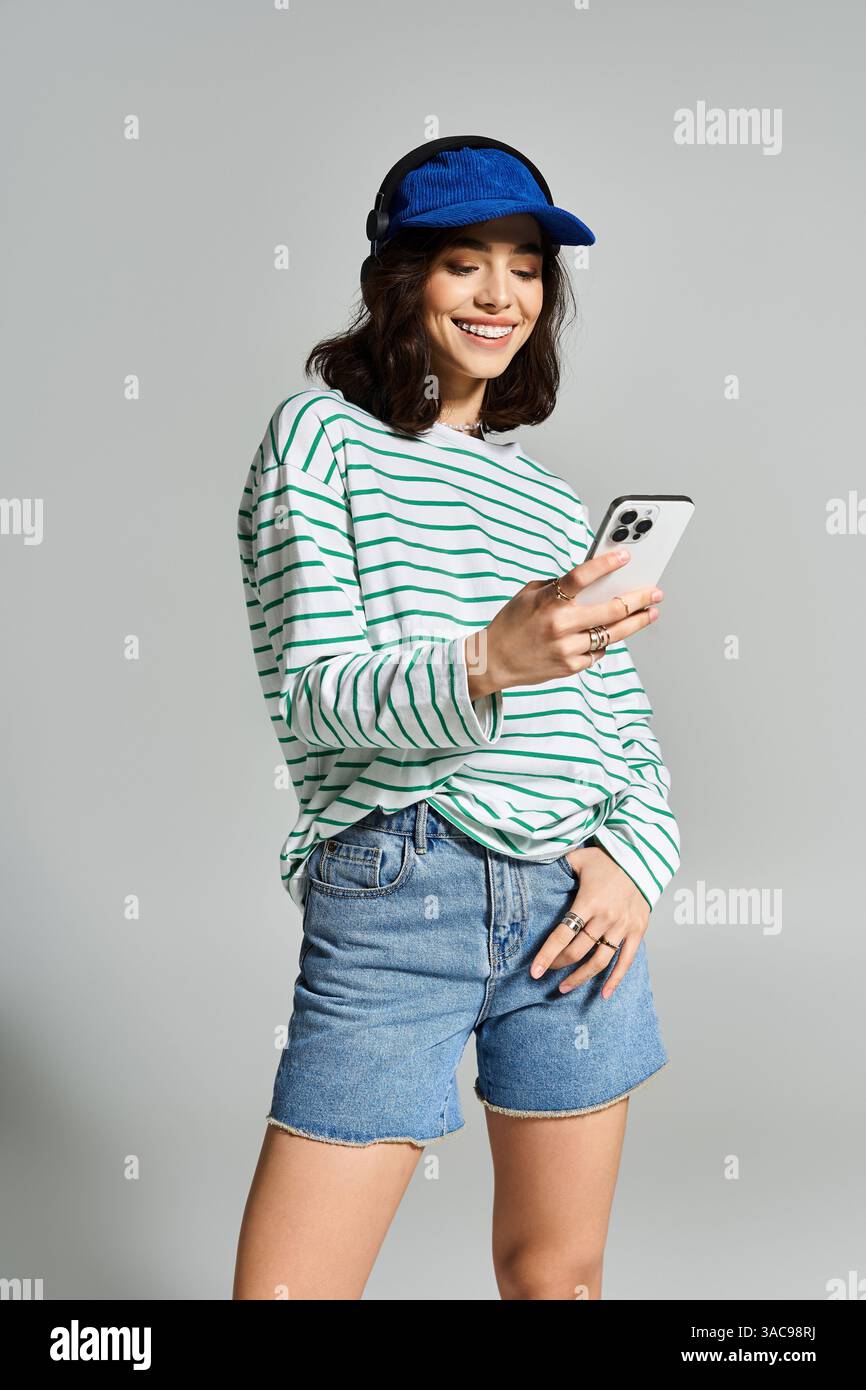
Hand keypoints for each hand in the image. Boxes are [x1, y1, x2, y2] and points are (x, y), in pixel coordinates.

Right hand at [466, 548, 663, 699]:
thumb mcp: (528, 594)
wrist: (493, 661)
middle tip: (654, 592)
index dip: (607, 564)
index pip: (582, 576)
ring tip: (650, 613)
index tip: (626, 556)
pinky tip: (613, 634)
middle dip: (638, 599)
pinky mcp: (570, 666)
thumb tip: (591, 579)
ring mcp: (567, 648)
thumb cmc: (511, 623)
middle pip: (611, 610)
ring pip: (613, 634)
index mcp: (547, 601)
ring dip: (635, 622)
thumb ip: (557, 586)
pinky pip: (598, 651)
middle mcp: (560, 625)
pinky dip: (605, 641)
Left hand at [529, 845, 650, 997]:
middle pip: (578, 951)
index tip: (534, 971)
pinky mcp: (637, 931)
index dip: (547, 954)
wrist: (641, 857)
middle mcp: (606, 917)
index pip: (563, 934)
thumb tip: (533, 865)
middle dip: (558, 965)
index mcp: (589, 901)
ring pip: (599, 961)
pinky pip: (626, 961)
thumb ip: (558, 866)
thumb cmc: (606, 859)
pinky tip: (603, 995)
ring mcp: (623, 926)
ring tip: (564, 987)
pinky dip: (615, 980)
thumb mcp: (578, 858)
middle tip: (545, 973)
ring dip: (580, 977)